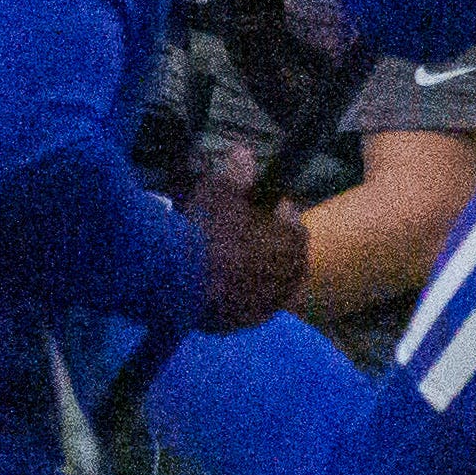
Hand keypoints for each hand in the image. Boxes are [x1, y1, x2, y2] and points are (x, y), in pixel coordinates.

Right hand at [181, 166, 310, 333]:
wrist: (180, 280)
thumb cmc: (207, 228)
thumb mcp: (220, 188)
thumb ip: (237, 170)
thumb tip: (245, 152)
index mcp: (295, 237)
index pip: (286, 215)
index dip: (263, 207)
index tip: (243, 205)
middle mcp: (293, 273)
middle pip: (276, 249)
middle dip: (257, 239)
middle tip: (227, 232)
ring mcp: (274, 300)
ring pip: (262, 277)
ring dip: (247, 267)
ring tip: (217, 258)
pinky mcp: (250, 322)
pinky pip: (246, 301)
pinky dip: (234, 292)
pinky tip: (213, 283)